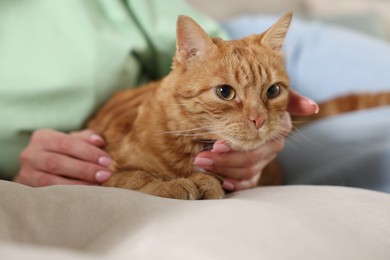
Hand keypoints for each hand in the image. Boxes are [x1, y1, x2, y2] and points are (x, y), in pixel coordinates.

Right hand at [15, 129, 112, 186]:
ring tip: (97, 186)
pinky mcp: (29, 190)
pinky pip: (48, 194)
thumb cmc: (63, 151)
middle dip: (85, 169)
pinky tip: (84, 195)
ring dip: (77, 184)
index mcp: (43, 137)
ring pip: (50, 181)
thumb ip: (86, 138)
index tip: (107, 160)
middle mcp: (30, 154)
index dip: (88, 152)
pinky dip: (68, 195)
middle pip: (58, 162)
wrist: (39, 168)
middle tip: (106, 174)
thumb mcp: (73, 140)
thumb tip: (99, 141)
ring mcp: (27, 173)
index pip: (66, 143)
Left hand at [194, 90, 318, 190]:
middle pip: (251, 159)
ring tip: (200, 162)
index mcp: (277, 126)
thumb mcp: (265, 90)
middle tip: (201, 156)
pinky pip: (249, 182)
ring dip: (223, 170)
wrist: (237, 106)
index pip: (258, 142)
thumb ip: (287, 96)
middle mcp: (273, 144)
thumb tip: (312, 108)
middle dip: (224, 160)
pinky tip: (222, 181)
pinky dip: (236, 183)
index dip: (236, 147)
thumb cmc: (250, 95)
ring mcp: (265, 158)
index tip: (216, 145)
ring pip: (248, 171)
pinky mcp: (256, 169)